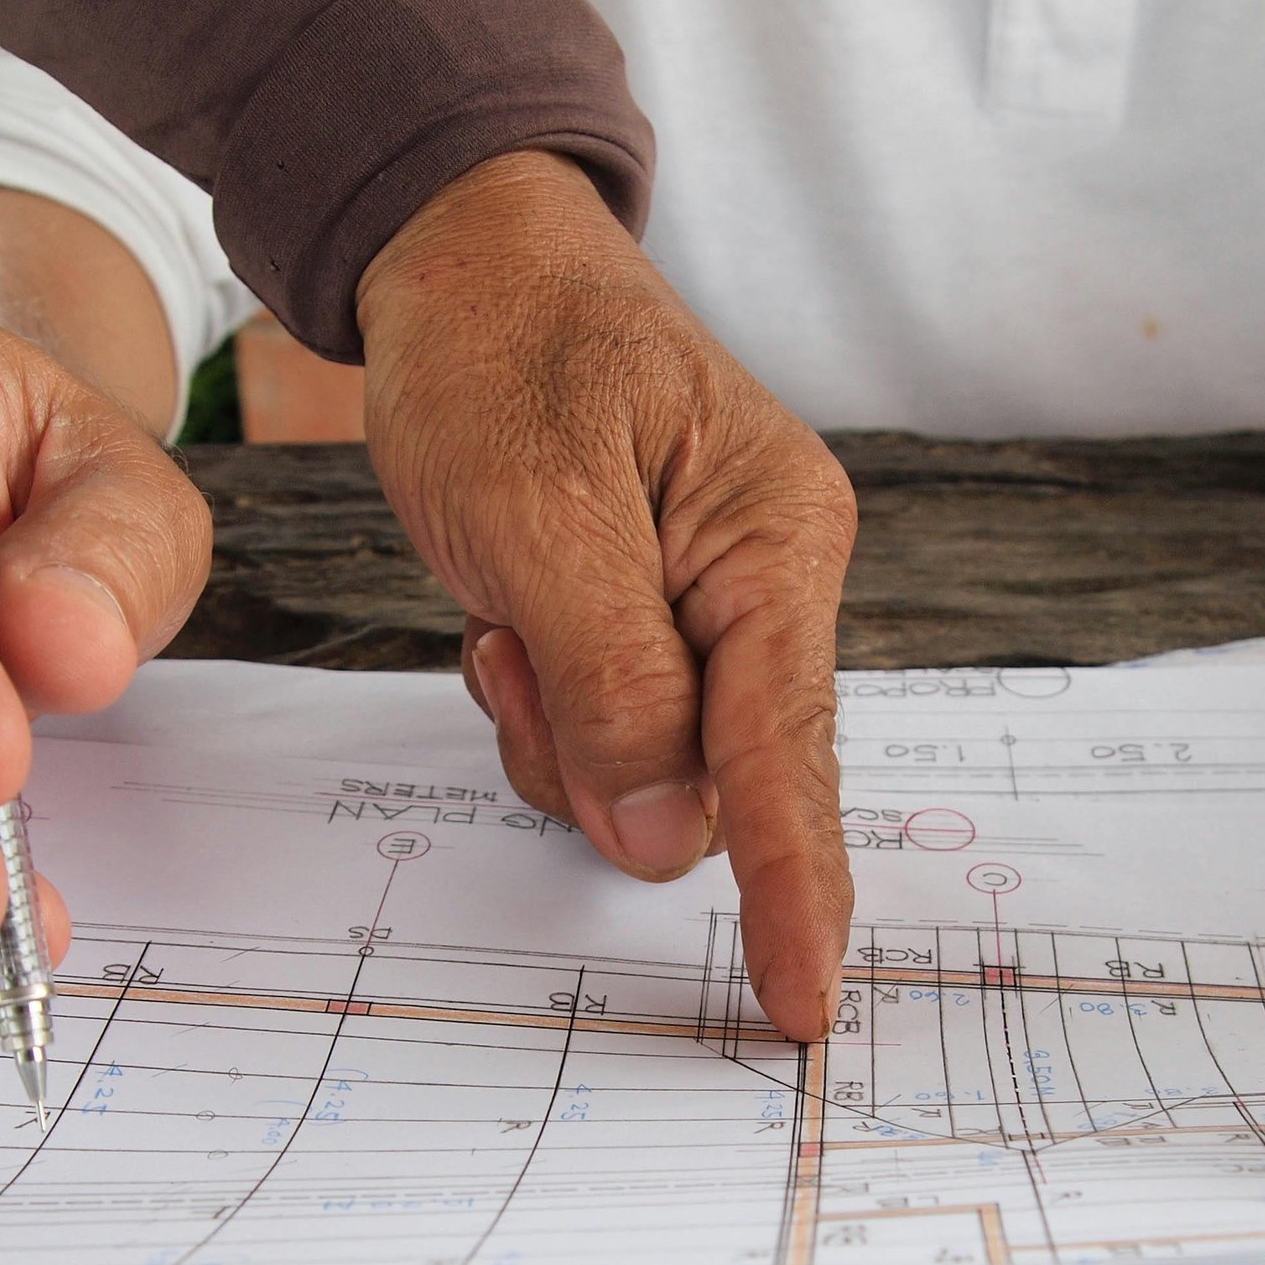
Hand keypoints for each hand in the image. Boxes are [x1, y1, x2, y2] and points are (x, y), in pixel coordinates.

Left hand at [357, 152, 857, 1041]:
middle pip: (713, 779)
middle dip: (603, 756)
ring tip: (508, 608)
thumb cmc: (504, 347)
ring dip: (557, 726)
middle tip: (517, 646)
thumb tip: (661, 839)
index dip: (792, 887)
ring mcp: (714, 611)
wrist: (460, 262)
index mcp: (776, 544)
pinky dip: (543, 705)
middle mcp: (767, 586)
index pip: (787, 754)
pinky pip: (607, 737)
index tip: (805, 1002)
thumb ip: (613, 681)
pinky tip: (510, 617)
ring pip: (648, 774)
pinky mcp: (655, 628)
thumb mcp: (538, 510)